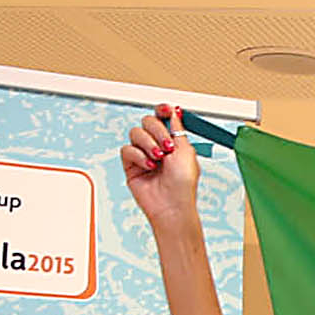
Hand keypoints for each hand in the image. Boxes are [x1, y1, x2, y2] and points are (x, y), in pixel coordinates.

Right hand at [122, 105, 200, 229]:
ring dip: (149, 144)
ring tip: (159, 159)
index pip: (163, 118)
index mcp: (172, 141)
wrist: (172, 205)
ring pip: (136, 133)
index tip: (165, 109)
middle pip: (148, 121)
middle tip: (167, 146)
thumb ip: (177, 128)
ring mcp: (143, 154)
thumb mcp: (186, 150)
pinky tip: (149, 167)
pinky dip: (139, 156)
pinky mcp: (131, 165)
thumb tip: (173, 112)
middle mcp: (157, 145)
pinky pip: (127, 149)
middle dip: (158, 131)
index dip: (162, 110)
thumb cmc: (183, 184)